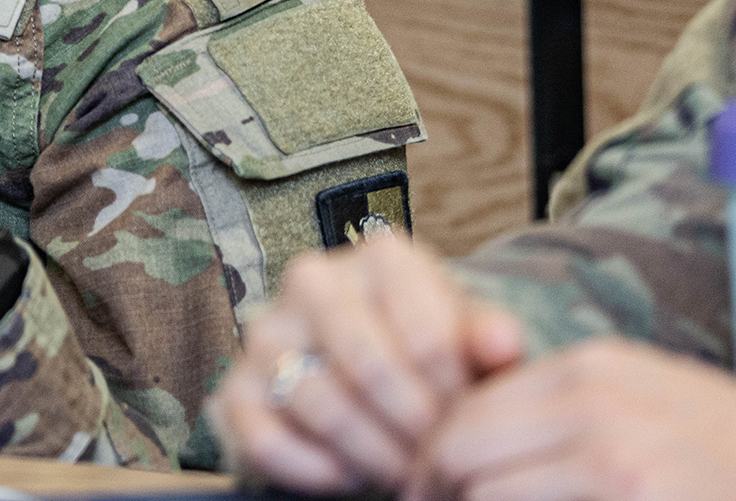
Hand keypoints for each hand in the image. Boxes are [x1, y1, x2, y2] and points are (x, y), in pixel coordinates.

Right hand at [210, 233, 525, 491]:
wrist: (371, 367)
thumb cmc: (427, 348)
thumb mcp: (468, 336)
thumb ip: (491, 337)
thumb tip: (501, 344)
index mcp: (379, 257)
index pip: (427, 339)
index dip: (457, 400)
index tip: (469, 425)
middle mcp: (311, 280)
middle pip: (370, 367)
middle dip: (414, 430)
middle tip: (437, 461)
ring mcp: (265, 333)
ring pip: (321, 406)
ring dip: (372, 457)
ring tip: (404, 471)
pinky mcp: (234, 390)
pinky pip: (267, 442)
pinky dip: (315, 473)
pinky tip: (350, 477)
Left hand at [411, 339, 735, 500]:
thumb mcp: (644, 394)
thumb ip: (563, 406)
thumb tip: (477, 436)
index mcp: (589, 371)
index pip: (466, 411)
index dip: (434, 459)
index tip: (429, 486)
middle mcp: (593, 409)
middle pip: (459, 454)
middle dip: (437, 490)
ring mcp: (614, 466)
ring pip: (488, 497)